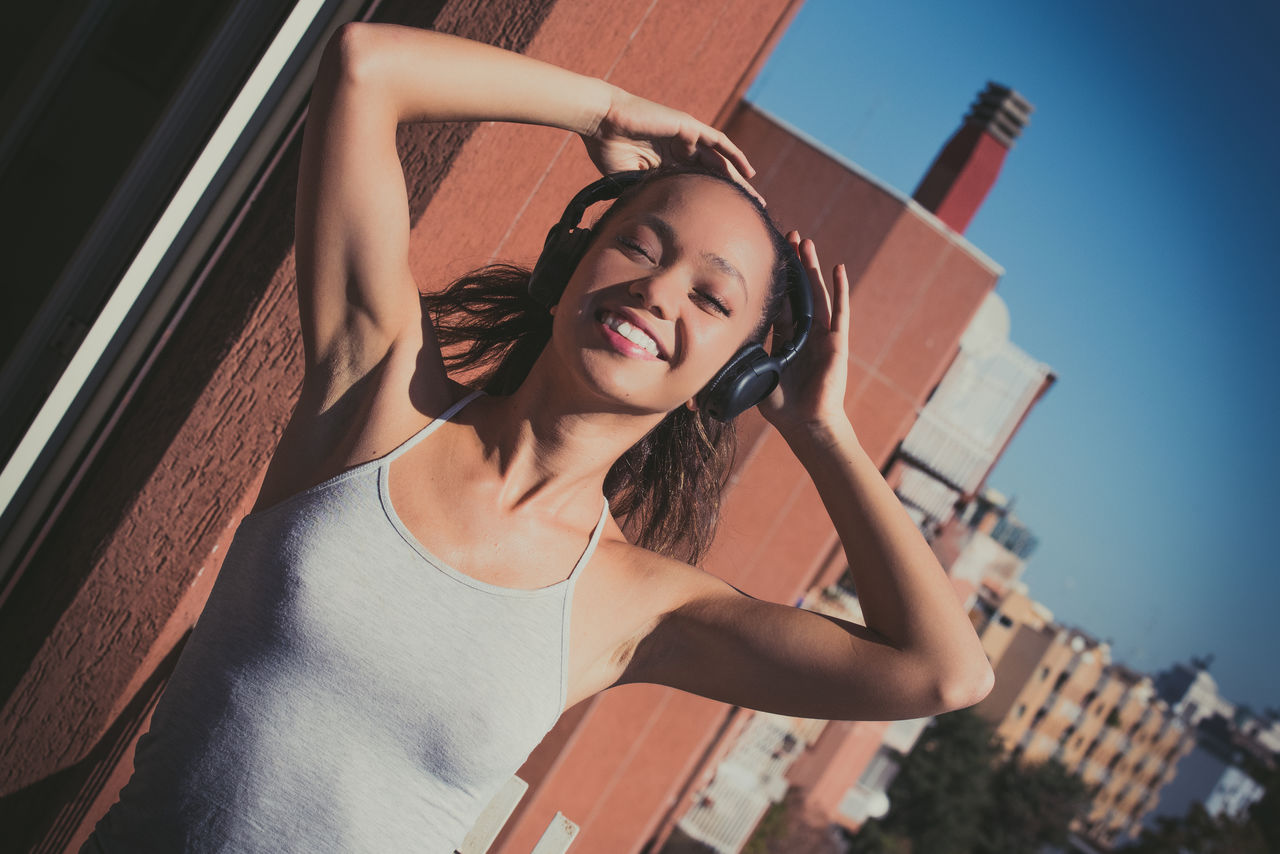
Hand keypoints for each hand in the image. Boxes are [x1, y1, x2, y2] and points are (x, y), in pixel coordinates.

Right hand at [580, 88, 763, 204]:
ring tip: (756, 201)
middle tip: (749, 217)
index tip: (721, 226)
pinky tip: (749, 173)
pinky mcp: (689, 127)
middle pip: (714, 177)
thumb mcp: (630, 180)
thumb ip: (646, 195)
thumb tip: (654, 222)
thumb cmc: (608, 149)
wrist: (601, 122)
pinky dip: (735, 155)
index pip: (695, 187)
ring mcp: (687, 139)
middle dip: (732, 196)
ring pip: (721, 162)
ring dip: (739, 181)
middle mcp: (680, 152)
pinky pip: (719, 142)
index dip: (710, 204)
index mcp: (666, 166)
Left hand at [758, 232, 852, 436]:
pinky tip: (838, 267)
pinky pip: (840, 310)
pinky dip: (840, 289)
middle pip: (799, 290)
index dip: (774, 280)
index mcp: (785, 338)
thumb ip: (739, 359)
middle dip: (793, 264)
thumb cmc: (781, 406)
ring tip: (805, 243)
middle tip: (786, 236)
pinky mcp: (837, 341)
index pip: (779, 301)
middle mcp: (805, 332)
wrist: (806, 423)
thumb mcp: (754, 374)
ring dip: (812, 268)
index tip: (765, 255)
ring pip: (817, 293)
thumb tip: (710, 351)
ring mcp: (822, 334)